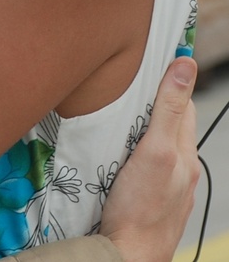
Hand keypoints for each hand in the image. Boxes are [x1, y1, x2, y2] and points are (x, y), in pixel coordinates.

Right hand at [100, 56, 200, 261]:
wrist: (126, 257)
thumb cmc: (139, 207)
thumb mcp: (154, 149)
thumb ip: (167, 108)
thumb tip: (186, 65)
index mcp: (184, 153)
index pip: (181, 103)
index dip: (166, 81)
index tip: (148, 61)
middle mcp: (181, 169)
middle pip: (169, 123)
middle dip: (152, 103)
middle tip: (124, 85)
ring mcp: (168, 187)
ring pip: (157, 145)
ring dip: (142, 128)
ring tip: (118, 114)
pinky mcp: (151, 200)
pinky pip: (147, 166)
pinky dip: (135, 151)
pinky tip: (118, 152)